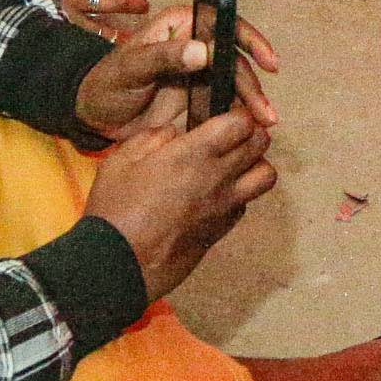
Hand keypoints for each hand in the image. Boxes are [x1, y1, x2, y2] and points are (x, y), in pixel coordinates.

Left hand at [70, 0, 280, 140]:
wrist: (96, 117)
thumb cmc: (108, 83)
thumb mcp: (129, 68)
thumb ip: (162, 57)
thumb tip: (202, 51)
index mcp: (181, 25)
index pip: (223, 23)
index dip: (249, 39)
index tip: (267, 61)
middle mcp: (197, 44)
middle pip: (235, 59)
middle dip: (253, 85)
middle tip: (265, 112)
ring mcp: (201, 73)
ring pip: (236, 83)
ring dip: (253, 103)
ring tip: (265, 126)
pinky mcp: (201, 98)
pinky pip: (226, 104)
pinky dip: (240, 118)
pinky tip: (251, 132)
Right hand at [78, 103, 274, 304]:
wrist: (117, 266)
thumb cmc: (114, 211)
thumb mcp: (120, 161)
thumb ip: (151, 139)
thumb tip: (173, 133)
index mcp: (193, 154)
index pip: (241, 123)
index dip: (238, 114)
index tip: (226, 114)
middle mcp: (217, 178)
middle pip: (260, 144)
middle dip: (251, 133)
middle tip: (231, 135)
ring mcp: (223, 207)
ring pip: (266, 176)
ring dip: (255, 165)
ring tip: (232, 165)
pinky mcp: (221, 231)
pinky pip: (245, 205)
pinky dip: (239, 195)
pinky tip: (215, 195)